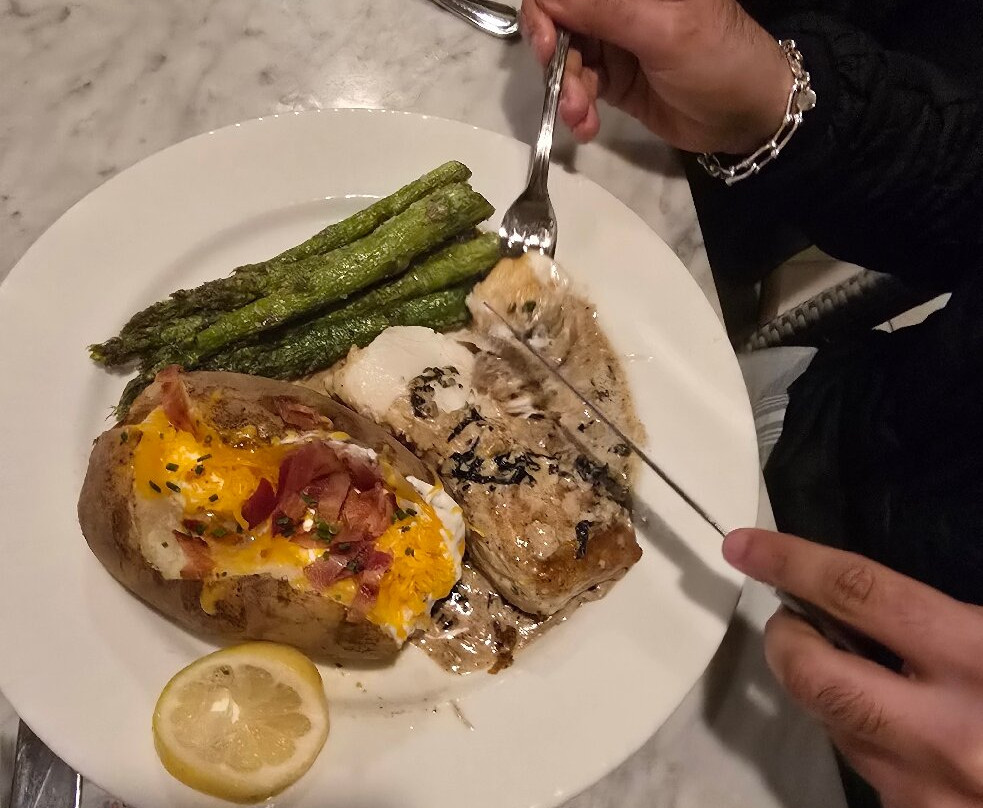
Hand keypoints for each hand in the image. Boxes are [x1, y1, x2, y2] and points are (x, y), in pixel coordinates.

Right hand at [520, 0, 790, 153]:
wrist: (749, 115)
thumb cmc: (717, 60)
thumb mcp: (663, 29)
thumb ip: (605, 9)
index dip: (546, 13)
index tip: (547, 47)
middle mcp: (617, 6)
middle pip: (558, 22)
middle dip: (556, 61)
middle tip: (566, 94)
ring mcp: (613, 42)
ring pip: (565, 60)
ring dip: (567, 92)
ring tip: (582, 118)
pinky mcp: (614, 80)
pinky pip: (578, 89)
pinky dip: (577, 110)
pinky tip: (587, 127)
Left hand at [722, 528, 982, 807]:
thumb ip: (966, 618)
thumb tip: (889, 597)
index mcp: (980, 661)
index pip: (860, 593)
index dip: (793, 561)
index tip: (746, 545)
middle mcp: (944, 733)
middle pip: (814, 674)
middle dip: (785, 639)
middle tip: (788, 619)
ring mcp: (927, 792)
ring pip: (835, 726)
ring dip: (823, 689)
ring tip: (846, 665)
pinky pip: (873, 771)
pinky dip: (868, 737)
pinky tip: (895, 724)